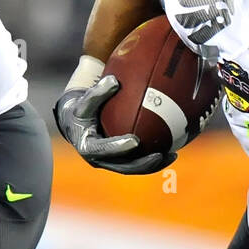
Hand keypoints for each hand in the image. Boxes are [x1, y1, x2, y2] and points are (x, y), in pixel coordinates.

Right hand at [53, 77, 173, 175]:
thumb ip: (97, 92)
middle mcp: (99, 159)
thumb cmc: (80, 108)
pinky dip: (154, 159)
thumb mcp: (84, 100)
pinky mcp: (120, 162)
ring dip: (153, 165)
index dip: (119, 147)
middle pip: (123, 166)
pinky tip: (172, 150)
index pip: (104, 149)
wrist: (76, 122)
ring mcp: (110, 163)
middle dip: (142, 163)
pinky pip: (139, 162)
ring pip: (134, 168)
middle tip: (159, 155)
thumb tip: (114, 81)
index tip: (135, 141)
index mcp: (87, 147)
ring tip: (171, 155)